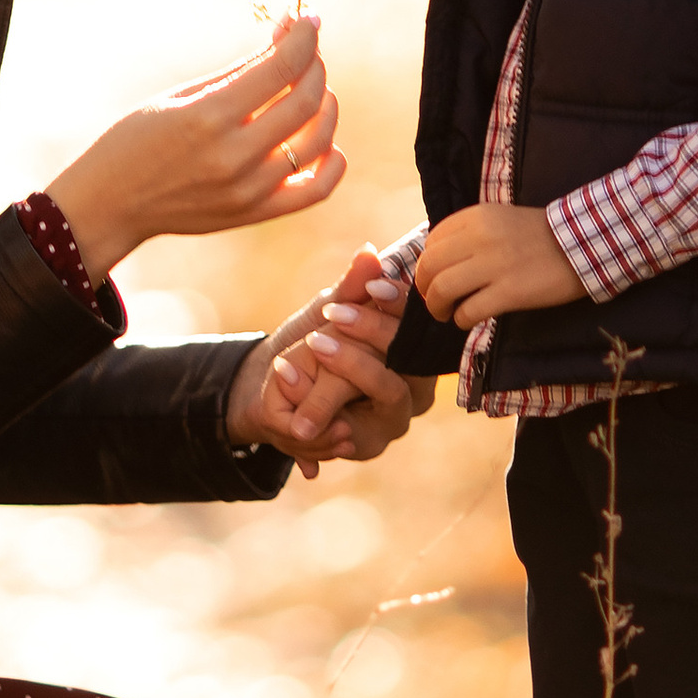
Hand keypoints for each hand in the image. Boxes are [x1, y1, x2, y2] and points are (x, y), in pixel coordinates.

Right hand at [46, 19, 342, 285]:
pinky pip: (314, 190)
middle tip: (306, 49)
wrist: (110, 203)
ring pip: (316, 140)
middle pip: (305, 100)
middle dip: (314, 63)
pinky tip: (326, 141)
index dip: (304, 35)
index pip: (281, 67)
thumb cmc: (136, 139)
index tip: (308, 17)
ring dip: (326, 104)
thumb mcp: (180, 96)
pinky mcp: (254, 212)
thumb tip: (286, 39)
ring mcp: (248, 189)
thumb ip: (238, 72)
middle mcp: (233, 155)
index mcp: (208, 116)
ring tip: (313, 88)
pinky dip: (332, 163)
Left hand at [228, 246, 431, 479]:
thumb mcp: (327, 313)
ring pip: (390, 391)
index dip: (402, 304)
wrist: (276, 393)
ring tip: (314, 344)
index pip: (421, 325)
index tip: (372, 286)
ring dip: (354, 366)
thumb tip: (367, 252)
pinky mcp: (369, 446)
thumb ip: (350, 288)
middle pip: (412, 358)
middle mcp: (416, 390)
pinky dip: (325, 408)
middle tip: (334, 312)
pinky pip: (357, 428)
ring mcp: (395, 420)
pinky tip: (304, 386)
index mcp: (414, 353)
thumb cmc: (314, 345)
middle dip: (375, 331)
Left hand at [412, 201, 587, 328]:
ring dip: (437, 307)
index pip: (431, 242)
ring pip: (442, 290)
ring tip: (446, 314)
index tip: (433, 277)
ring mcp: (494, 265)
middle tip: (434, 300)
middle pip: (430, 267)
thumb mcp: (500, 219)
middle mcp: (479, 237)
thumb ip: (470, 234)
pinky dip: (461, 320)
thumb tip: (440, 260)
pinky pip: (468, 311)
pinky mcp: (510, 292)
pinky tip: (468, 320)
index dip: (427, 264)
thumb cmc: (541, 234)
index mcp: (476, 216)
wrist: (582, 243)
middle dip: (424, 288)